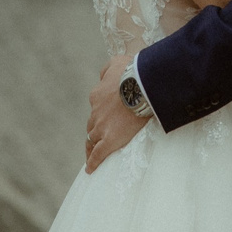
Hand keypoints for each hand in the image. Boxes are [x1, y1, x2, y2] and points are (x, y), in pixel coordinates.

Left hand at [84, 52, 146, 171]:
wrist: (141, 86)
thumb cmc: (133, 72)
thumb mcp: (117, 62)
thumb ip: (107, 69)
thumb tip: (103, 76)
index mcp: (97, 96)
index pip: (96, 107)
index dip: (101, 112)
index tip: (107, 115)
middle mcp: (96, 112)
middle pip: (92, 124)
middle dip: (95, 130)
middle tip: (98, 137)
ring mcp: (101, 128)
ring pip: (92, 139)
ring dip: (91, 146)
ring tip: (91, 155)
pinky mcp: (110, 141)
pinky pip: (98, 155)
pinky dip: (93, 162)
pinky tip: (91, 169)